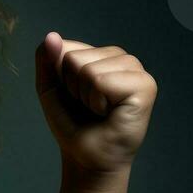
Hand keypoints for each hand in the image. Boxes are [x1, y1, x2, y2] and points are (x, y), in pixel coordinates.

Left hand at [34, 32, 156, 183]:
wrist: (86, 156)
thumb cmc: (72, 124)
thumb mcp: (50, 88)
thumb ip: (47, 60)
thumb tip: (51, 35)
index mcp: (102, 54)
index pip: (65, 48)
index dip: (60, 78)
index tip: (74, 98)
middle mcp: (122, 58)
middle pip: (74, 59)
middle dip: (72, 88)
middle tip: (88, 107)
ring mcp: (136, 69)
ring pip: (87, 70)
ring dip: (85, 97)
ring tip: (99, 111)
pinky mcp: (145, 85)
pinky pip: (101, 81)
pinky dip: (97, 102)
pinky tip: (110, 112)